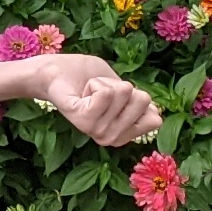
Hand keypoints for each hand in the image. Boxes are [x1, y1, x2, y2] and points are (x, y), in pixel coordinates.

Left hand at [30, 51, 159, 148]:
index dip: (138, 98)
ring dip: (106, 83)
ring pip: (123, 93)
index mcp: (122, 135)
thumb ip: (140, 105)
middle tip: (100, 92)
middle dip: (122, 86)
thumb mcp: (122, 90)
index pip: (154, 118)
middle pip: (142, 100)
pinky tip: (82, 92)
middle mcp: (110, 138)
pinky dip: (96, 83)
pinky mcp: (81, 120)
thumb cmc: (88, 78)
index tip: (117, 97)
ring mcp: (96, 131)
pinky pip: (105, 94)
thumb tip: (156, 115)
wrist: (55, 72)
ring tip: (89, 91)